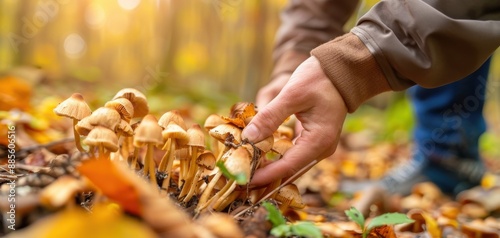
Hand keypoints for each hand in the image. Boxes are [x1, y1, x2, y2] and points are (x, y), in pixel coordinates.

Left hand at [243, 56, 347, 186]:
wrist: (341, 69)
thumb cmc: (319, 78)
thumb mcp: (291, 94)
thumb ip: (270, 117)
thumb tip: (249, 137)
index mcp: (319, 140)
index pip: (289, 166)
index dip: (266, 175)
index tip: (245, 179)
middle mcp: (321, 148)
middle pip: (290, 170)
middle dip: (266, 175)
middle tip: (241, 176)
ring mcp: (319, 146)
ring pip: (291, 164)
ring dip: (270, 167)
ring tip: (246, 168)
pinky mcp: (313, 140)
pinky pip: (293, 154)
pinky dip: (276, 156)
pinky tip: (259, 155)